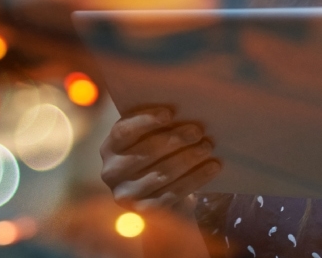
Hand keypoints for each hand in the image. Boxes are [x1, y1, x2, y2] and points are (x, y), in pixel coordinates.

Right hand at [100, 107, 221, 214]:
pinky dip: (196, 178)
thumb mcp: (147, 139)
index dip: (145, 121)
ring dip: (188, 158)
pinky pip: (174, 192)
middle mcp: (111, 172)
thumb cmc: (154, 156)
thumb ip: (154, 126)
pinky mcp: (145, 211)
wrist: (159, 195)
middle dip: (174, 139)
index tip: (169, 113)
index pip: (123, 131)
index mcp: (109, 147)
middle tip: (198, 130)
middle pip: (145, 152)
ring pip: (162, 173)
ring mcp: (127, 194)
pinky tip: (212, 167)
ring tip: (207, 147)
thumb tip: (182, 110)